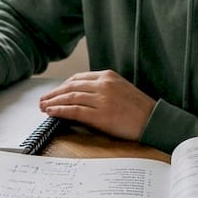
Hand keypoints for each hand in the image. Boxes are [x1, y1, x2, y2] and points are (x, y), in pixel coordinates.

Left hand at [39, 70, 154, 140]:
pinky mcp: (101, 115)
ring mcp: (101, 100)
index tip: (54, 92)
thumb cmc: (139, 109)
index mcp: (108, 76)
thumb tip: (82, 95)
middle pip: (71, 86)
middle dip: (54, 94)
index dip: (63, 86)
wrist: (154, 121)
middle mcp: (103, 85)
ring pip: (70, 97)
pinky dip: (60, 111)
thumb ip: (103, 89)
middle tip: (42, 100)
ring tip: (43, 107)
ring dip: (53, 102)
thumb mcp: (121, 89)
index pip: (78, 78)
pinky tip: (52, 112)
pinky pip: (74, 111)